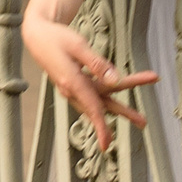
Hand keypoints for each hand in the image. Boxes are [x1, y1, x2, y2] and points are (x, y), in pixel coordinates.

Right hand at [22, 9, 154, 150]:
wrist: (38, 37)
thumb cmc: (56, 39)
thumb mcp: (78, 46)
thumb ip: (98, 64)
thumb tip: (115, 80)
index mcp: (72, 82)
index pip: (92, 107)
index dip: (101, 127)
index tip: (108, 143)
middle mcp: (72, 90)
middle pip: (103, 103)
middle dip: (124, 112)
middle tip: (143, 122)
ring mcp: (73, 90)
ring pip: (100, 101)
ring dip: (120, 109)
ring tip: (137, 118)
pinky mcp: (75, 86)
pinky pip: (93, 98)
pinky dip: (106, 104)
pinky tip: (117, 110)